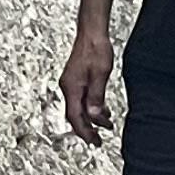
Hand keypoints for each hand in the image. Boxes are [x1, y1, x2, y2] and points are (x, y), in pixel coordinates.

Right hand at [60, 23, 114, 141]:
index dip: (84, 131)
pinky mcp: (76, 80)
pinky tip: (102, 110)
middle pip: (75, 115)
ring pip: (79, 107)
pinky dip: (91, 108)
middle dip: (87, 129)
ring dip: (91, 118)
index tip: (94, 141)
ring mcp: (71, 83)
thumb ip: (96, 96)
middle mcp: (68, 87)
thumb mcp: (100, 74)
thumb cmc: (96, 49)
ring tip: (106, 124)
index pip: (75, 116)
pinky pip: (81, 99)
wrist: (91, 33)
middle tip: (98, 140)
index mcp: (72, 87)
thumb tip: (93, 116)